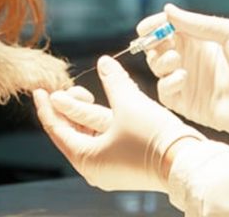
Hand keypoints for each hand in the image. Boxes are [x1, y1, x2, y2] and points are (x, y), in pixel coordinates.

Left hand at [34, 56, 204, 192]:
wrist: (188, 163)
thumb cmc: (153, 137)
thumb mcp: (128, 104)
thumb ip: (113, 81)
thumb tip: (103, 61)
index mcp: (86, 158)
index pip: (57, 129)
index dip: (47, 107)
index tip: (41, 89)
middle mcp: (94, 167)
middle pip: (71, 133)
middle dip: (69, 108)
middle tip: (70, 89)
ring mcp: (110, 168)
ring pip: (90, 136)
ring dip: (87, 113)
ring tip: (87, 94)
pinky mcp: (126, 164)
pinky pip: (105, 140)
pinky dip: (102, 122)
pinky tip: (107, 105)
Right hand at [141, 4, 228, 146]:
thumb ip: (198, 24)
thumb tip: (168, 10)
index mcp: (203, 40)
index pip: (169, 30)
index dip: (155, 26)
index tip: (146, 27)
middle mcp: (194, 60)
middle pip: (158, 48)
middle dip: (153, 43)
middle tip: (164, 43)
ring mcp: (191, 83)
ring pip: (158, 69)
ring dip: (160, 61)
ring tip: (177, 59)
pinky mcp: (191, 105)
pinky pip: (166, 93)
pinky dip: (168, 83)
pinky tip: (183, 77)